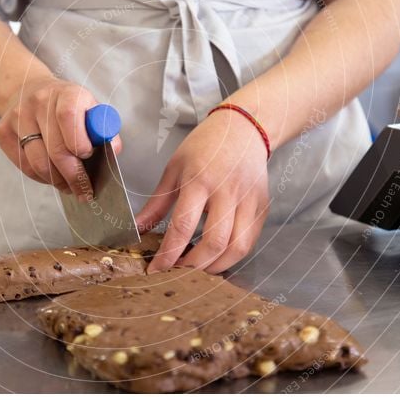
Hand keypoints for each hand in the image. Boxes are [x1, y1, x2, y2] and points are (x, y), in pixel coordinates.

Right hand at [0, 77, 121, 198]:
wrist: (30, 90)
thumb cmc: (68, 106)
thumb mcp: (91, 109)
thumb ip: (104, 130)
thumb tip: (113, 152)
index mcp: (66, 93)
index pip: (69, 117)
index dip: (80, 143)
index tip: (88, 157)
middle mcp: (39, 102)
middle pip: (55, 149)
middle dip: (74, 176)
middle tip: (84, 191)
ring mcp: (18, 116)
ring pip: (38, 162)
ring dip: (57, 181)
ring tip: (69, 186)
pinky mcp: (4, 131)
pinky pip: (23, 165)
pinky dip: (40, 177)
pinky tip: (52, 176)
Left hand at [137, 108, 269, 273]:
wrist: (243, 129)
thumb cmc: (205, 147)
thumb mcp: (174, 169)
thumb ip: (157, 204)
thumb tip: (136, 229)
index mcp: (199, 180)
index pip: (183, 226)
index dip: (168, 254)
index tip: (155, 269)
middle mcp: (227, 191)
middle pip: (215, 242)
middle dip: (194, 265)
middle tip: (178, 270)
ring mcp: (249, 200)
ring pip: (238, 247)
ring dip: (216, 265)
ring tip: (198, 265)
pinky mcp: (262, 206)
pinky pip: (251, 241)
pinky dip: (233, 255)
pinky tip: (217, 254)